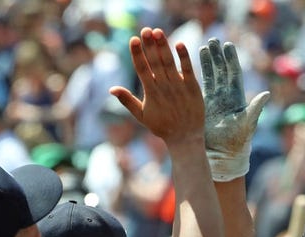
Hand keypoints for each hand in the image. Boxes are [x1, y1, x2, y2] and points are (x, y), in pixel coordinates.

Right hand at [112, 28, 203, 146]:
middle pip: (155, 63)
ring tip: (158, 32)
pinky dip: (184, 57)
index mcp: (151, 94)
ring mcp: (179, 88)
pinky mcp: (193, 88)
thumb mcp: (142, 116)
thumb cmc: (162, 126)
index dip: (137, 54)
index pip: (142, 70)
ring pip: (169, 63)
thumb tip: (111, 88)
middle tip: (145, 30)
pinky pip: (188, 70)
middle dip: (150, 46)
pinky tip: (179, 44)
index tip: (133, 40)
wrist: (185, 138)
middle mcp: (164, 89)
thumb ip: (127, 100)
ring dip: (164, 47)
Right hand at [200, 38, 269, 180]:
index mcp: (237, 98)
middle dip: (218, 56)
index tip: (227, 45)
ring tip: (203, 48)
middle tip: (213, 40)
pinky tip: (192, 67)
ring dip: (207, 63)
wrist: (224, 155)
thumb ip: (256, 108)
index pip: (234, 73)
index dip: (231, 59)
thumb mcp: (248, 124)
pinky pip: (201, 88)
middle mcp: (226, 97)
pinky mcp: (205, 107)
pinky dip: (197, 77)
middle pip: (222, 71)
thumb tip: (267, 94)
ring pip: (211, 77)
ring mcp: (215, 101)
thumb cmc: (238, 141)